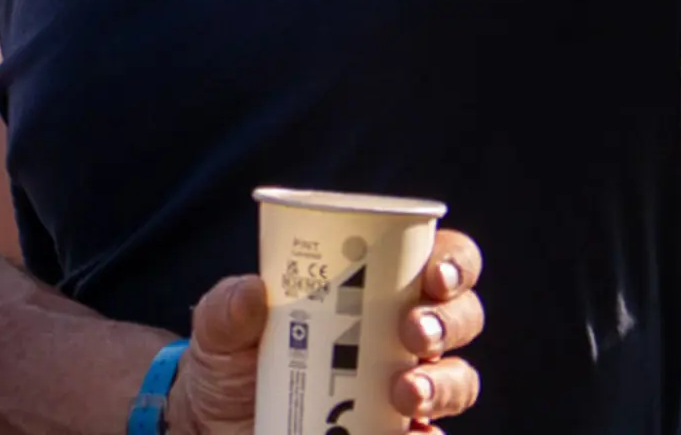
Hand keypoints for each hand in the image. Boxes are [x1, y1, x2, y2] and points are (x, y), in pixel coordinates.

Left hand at [169, 229, 482, 432]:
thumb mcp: (220, 329)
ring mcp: (405, 390)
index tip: (432, 274)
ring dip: (442, 384)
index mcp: (378, 290)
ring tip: (404, 393)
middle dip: (448, 322)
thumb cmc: (233, 362)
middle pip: (462, 318)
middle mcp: (404, 337)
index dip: (453, 263)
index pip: (441, 262)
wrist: (218, 427)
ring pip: (458, 381)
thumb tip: (254, 291)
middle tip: (412, 332)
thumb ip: (228, 306)